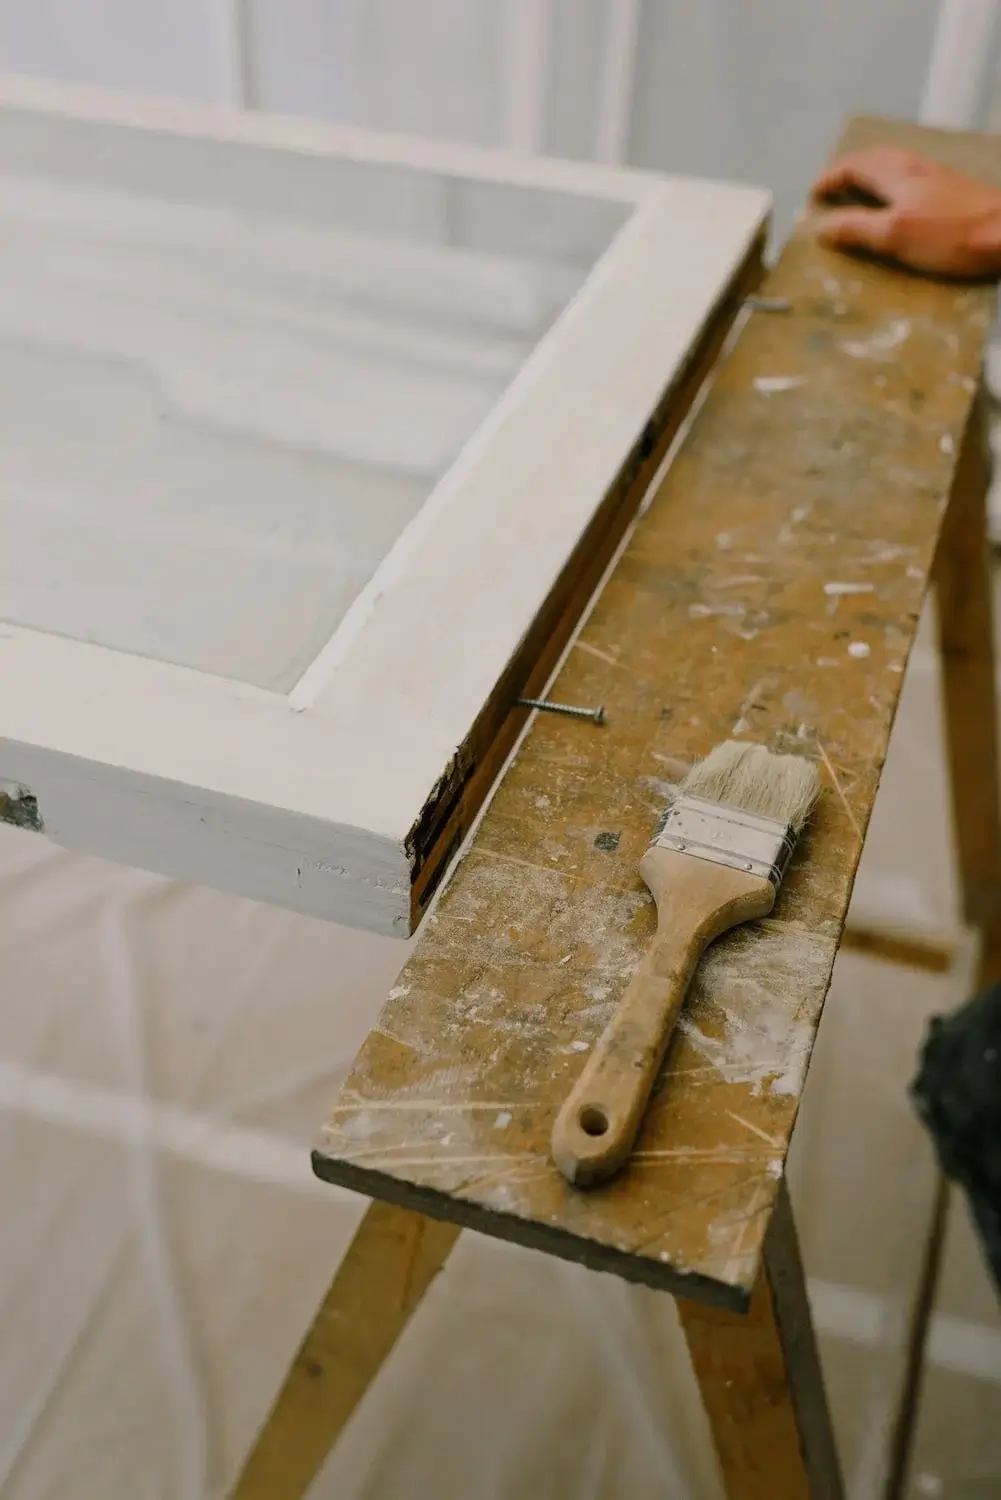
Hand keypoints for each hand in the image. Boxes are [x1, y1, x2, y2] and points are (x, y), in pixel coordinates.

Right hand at [812, 146, 1000, 276]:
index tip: (814, 195)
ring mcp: (936, 176)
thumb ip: (857, 228)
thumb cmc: (949, 234)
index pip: (855, 166)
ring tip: (859, 188)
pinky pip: (910, 175)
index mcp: (897, 174)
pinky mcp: (952, 189)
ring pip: (894, 164)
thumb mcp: (894, 235)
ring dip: (871, 173)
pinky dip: (891, 181)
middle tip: (832, 186)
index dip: (831, 178)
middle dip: (849, 169)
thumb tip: (824, 226)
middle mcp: (915, 167)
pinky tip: (897, 197)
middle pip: (875, 158)